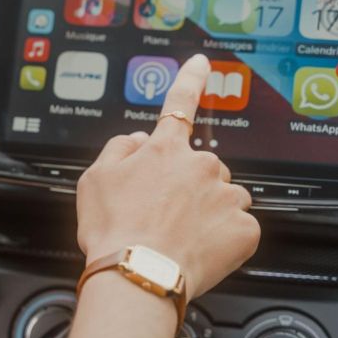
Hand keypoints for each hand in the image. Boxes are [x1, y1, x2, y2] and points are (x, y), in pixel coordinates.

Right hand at [76, 54, 260, 298]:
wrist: (137, 275)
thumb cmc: (113, 231)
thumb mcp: (93, 180)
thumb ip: (117, 149)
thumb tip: (137, 139)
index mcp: (163, 151)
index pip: (178, 105)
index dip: (190, 80)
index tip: (202, 62)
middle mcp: (200, 166)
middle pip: (203, 167)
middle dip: (190, 184)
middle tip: (165, 214)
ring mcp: (225, 197)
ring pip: (224, 196)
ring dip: (209, 210)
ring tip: (182, 236)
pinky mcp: (244, 229)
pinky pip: (240, 227)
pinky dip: (224, 238)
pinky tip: (200, 249)